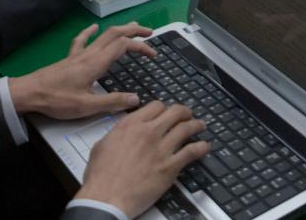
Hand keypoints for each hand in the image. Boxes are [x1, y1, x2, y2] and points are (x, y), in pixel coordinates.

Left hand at [7, 22, 153, 118]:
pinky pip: (82, 40)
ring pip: (102, 35)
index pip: (123, 46)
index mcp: (95, 64)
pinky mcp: (69, 58)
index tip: (153, 54)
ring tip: (132, 27)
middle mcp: (89, 54)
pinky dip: (91, 32)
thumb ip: (112, 102)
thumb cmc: (57, 100)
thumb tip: (136, 99)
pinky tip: (94, 27)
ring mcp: (78, 54)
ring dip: (119, 29)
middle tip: (150, 33)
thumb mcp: (86, 107)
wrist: (29, 93)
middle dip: (134, 31)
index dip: (141, 46)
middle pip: (115, 34)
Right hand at [76, 101, 209, 217]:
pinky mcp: (170, 167)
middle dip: (184, 112)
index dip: (164, 108)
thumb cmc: (100, 177)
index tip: (166, 113)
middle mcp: (148, 132)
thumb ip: (117, 133)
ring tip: (201, 125)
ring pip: (186, 128)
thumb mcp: (102, 145)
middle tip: (187, 115)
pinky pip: (191, 152)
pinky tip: (205, 146)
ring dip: (196, 125)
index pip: (156, 106)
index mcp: (130, 125)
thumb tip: (124, 131)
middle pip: (175, 112)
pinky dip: (201, 147)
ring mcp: (161, 149)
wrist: (106, 198)